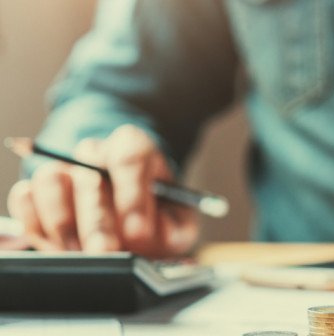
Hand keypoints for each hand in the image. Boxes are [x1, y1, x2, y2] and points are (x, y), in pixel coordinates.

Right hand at [7, 125, 197, 257]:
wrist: (133, 216)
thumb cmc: (156, 217)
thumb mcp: (177, 222)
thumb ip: (173, 226)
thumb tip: (154, 232)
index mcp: (135, 150)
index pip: (130, 155)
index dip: (133, 194)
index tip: (137, 229)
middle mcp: (96, 153)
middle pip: (89, 175)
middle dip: (98, 221)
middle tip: (106, 252)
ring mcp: (64, 168)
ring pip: (50, 179)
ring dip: (64, 224)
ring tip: (82, 254)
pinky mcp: (36, 190)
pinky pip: (24, 197)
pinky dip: (38, 224)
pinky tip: (60, 247)